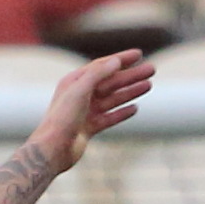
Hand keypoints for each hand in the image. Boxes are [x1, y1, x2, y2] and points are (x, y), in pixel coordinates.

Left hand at [31, 50, 154, 171]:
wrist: (53, 149)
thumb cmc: (62, 118)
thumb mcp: (80, 90)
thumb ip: (98, 74)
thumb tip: (116, 61)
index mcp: (75, 81)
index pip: (102, 66)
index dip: (121, 59)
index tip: (139, 54)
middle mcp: (80, 95)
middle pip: (111, 81)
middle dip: (131, 75)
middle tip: (152, 70)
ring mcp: (85, 112)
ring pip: (112, 99)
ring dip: (130, 91)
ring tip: (149, 85)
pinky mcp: (89, 128)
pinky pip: (109, 117)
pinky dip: (122, 112)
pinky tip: (135, 108)